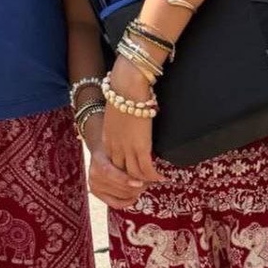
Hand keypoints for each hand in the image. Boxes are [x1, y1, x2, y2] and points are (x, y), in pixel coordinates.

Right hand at [82, 117, 146, 208]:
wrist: (102, 151)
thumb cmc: (115, 147)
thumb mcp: (120, 147)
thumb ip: (128, 156)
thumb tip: (145, 164)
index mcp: (97, 160)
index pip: (109, 173)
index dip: (125, 180)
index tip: (141, 182)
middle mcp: (93, 175)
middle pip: (119, 187)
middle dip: (137, 186)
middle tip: (150, 181)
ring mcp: (94, 186)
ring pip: (121, 196)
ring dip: (136, 192)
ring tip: (144, 185)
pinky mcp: (96, 194)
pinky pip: (116, 203)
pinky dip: (128, 201)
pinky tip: (135, 194)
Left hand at [102, 59, 163, 183]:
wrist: (127, 85)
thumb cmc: (123, 90)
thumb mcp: (116, 110)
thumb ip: (121, 118)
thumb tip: (130, 116)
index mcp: (106, 138)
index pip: (112, 162)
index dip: (122, 169)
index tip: (132, 172)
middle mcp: (114, 146)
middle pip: (121, 172)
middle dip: (131, 179)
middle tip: (144, 182)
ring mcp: (126, 148)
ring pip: (134, 174)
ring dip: (144, 180)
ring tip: (154, 181)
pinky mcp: (140, 147)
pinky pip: (146, 169)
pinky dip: (154, 176)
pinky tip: (162, 177)